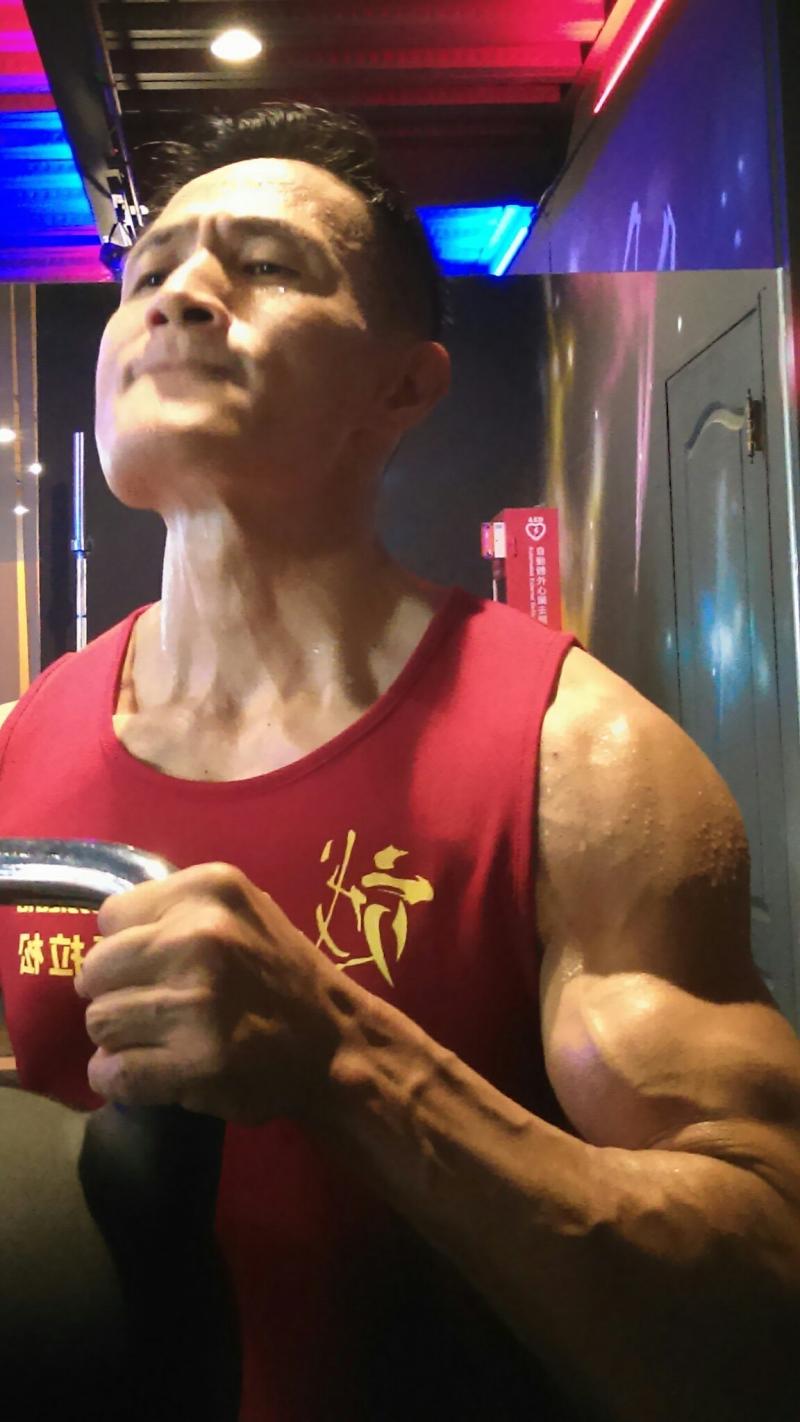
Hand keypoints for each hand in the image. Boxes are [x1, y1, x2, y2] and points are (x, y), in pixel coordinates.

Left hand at [75, 863, 338, 1122]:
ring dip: (120, 1036)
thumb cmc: (280, 973)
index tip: (155, 965)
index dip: (126, 945)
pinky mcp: (194, 1063)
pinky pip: (111, 1072)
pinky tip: (149, 1071)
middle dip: (114, 991)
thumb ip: (176, 910)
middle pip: (94, 970)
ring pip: (99, 1022)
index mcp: (210, 890)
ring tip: (157, 1037)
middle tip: (151, 1006)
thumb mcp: (240, 910)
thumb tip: (103, 936)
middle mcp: (199, 938)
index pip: (110, 917)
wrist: (335, 1043)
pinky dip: (118, 1078)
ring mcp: (196, 1003)